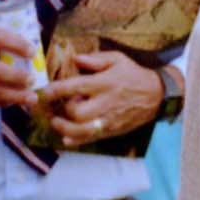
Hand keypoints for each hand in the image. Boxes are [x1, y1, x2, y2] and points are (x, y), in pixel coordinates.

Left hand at [39, 50, 167, 148]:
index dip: (56, 90)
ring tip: (56, 122)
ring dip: (64, 128)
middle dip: (62, 111)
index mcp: (105, 83)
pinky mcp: (112, 130)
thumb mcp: (118, 59)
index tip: (43, 92)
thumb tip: (75, 59)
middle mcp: (106, 102)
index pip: (75, 87)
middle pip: (77, 112)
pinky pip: (91, 139)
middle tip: (56, 107)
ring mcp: (109, 119)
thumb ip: (95, 59)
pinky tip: (66, 137)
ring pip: (82, 130)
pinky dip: (76, 140)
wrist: (157, 95)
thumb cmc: (134, 75)